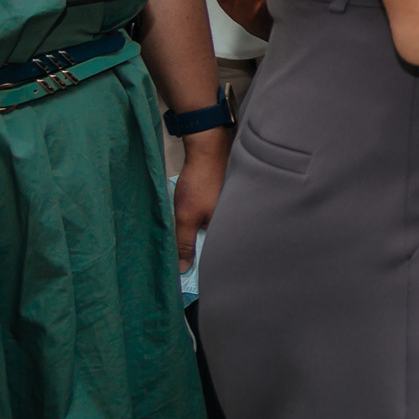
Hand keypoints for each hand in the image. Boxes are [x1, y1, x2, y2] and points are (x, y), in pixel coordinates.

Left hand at [172, 129, 229, 272]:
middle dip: (201, 249)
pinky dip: (204, 218)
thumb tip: (182, 271)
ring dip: (202, 233)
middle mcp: (237, 217)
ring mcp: (232, 205)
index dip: (204, 262)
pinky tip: (195, 216)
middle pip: (217, 241)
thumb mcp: (186, 217)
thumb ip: (184, 243)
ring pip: (215, 227)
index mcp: (232, 226)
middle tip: (182, 257)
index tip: (188, 271)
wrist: (209, 148)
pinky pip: (215, 214)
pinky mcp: (227, 196)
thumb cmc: (201, 182)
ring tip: (186, 238)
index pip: (218, 252)